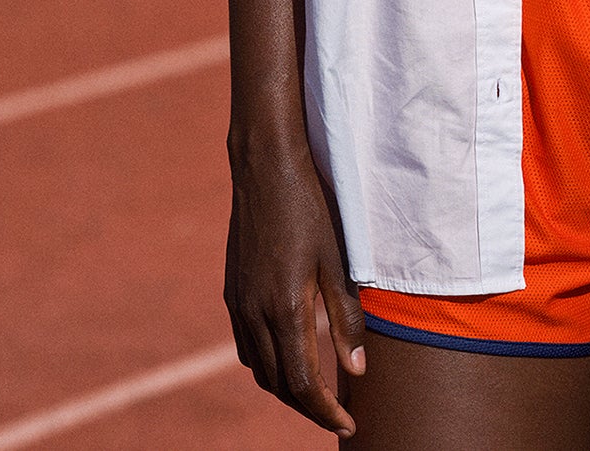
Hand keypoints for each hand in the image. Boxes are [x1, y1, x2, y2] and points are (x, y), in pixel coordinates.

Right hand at [225, 133, 365, 435]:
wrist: (265, 166)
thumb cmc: (310, 207)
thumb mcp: (339, 259)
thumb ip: (346, 317)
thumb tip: (357, 371)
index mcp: (283, 309)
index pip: (302, 384)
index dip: (325, 412)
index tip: (348, 425)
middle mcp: (253, 313)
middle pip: (277, 384)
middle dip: (307, 406)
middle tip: (338, 415)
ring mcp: (238, 302)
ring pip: (258, 367)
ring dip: (285, 387)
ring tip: (317, 391)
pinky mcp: (233, 289)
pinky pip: (246, 344)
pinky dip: (266, 362)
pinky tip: (287, 353)